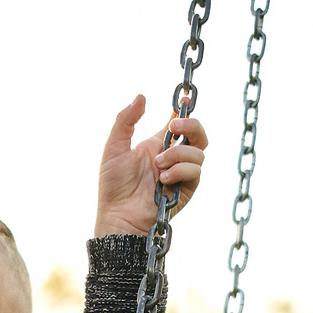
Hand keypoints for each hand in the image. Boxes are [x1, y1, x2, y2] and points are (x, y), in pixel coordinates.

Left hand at [92, 96, 208, 237]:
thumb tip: (142, 96)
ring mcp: (181, 174)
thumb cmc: (113, 186)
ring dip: (178, 154)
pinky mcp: (186, 190)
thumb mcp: (114, 147)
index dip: (183, 110)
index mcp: (156, 146)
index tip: (183, 99)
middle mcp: (172, 158)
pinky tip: (163, 180)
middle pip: (198, 135)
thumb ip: (126, 120)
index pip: (177, 124)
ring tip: (158, 165)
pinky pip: (195, 171)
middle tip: (174, 126)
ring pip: (198, 152)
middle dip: (192, 125)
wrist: (119, 216)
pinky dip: (180, 170)